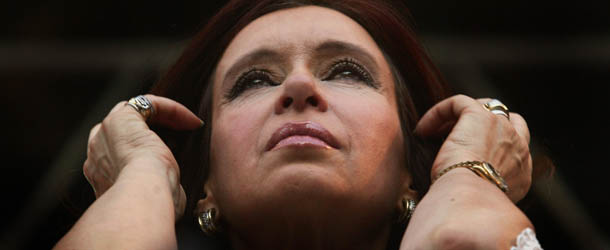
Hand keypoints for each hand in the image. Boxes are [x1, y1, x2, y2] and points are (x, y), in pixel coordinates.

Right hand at [83, 94, 201, 219]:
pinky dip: (171, 108)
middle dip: (144, 129)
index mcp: (100, 178)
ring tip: (186, 124)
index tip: (165, 160)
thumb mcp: (152, 203)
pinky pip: (148, 103)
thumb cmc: (150, 208)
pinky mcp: (121, 118)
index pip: (114, 156)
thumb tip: (177, 199)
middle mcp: (96, 154)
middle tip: (173, 135)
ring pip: (134, 113)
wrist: (141, 199)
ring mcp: (105, 133)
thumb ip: (158, 194)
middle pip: (119, 131)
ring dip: (162, 116)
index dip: (139, 152)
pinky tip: (190, 120)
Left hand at [415, 94, 531, 201]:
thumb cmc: (468, 208)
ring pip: (486, 106)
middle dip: (486, 121)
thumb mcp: (480, 202)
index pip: (516, 148)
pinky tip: (422, 129)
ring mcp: (502, 128)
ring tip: (435, 131)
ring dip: (462, 116)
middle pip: (509, 120)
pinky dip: (439, 112)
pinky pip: (459, 102)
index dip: (495, 144)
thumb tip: (454, 193)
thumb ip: (479, 190)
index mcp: (522, 173)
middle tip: (455, 134)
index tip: (469, 154)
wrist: (468, 201)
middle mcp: (518, 147)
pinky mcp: (479, 116)